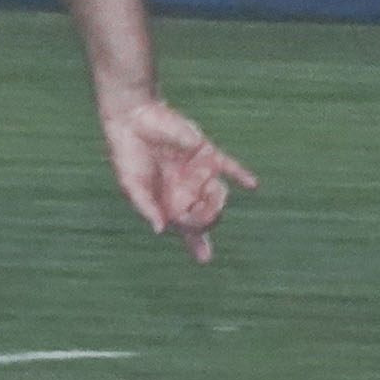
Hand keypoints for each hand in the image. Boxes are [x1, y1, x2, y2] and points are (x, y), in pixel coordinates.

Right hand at [102, 96, 257, 261]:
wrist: (134, 120)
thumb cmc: (128, 154)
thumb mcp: (132, 186)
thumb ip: (146, 207)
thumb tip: (161, 230)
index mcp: (168, 202)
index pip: (186, 228)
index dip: (196, 244)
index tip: (205, 259)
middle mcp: (186, 190)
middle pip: (205, 215)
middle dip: (205, 220)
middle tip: (198, 216)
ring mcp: (198, 172)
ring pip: (218, 195)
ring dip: (218, 201)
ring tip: (210, 194)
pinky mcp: (206, 153)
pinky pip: (228, 166)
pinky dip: (240, 176)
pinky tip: (252, 185)